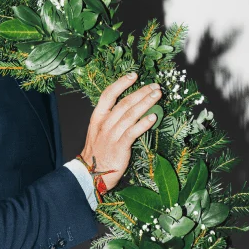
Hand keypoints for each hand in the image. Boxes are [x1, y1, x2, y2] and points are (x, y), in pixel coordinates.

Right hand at [80, 73, 161, 193]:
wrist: (91, 172)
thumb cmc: (98, 151)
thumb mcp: (99, 130)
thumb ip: (111, 118)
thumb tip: (130, 105)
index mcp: (98, 117)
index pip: (108, 94)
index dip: (121, 83)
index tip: (134, 75)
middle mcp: (104, 124)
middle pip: (124, 103)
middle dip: (141, 92)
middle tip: (155, 86)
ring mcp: (112, 135)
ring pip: (130, 115)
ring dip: (145, 103)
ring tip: (157, 95)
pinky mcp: (120, 147)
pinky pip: (133, 132)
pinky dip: (143, 124)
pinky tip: (153, 117)